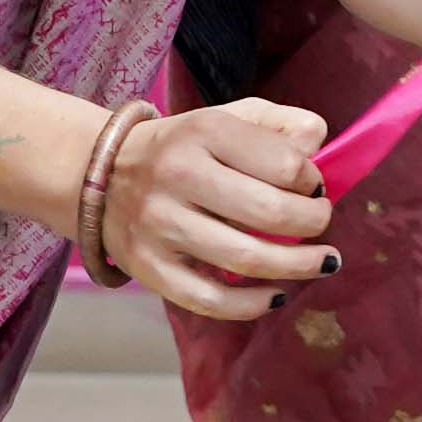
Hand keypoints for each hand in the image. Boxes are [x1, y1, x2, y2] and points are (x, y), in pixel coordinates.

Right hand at [92, 95, 342, 320]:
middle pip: (269, 211)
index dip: (313, 180)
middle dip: (313, 223)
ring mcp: (160, 224)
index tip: (314, 187)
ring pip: (246, 258)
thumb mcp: (226, 117)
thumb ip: (279, 125)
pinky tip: (276, 296)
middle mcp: (178, 174)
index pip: (284, 163)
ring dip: (297, 266)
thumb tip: (318, 147)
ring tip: (322, 263)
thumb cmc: (181, 147)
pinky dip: (251, 305)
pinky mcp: (148, 267)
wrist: (98, 172)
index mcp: (204, 131)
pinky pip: (209, 299)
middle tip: (321, 224)